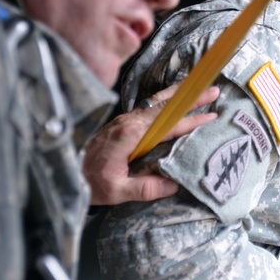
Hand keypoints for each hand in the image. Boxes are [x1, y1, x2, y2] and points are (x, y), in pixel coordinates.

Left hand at [83, 83, 219, 205]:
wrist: (65, 170)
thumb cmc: (89, 182)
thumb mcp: (117, 191)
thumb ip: (145, 188)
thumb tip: (174, 185)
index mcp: (130, 134)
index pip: (168, 125)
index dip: (191, 121)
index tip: (211, 117)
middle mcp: (129, 121)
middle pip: (167, 106)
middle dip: (192, 98)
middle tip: (214, 90)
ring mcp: (125, 119)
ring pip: (158, 102)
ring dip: (180, 95)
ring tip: (200, 89)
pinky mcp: (123, 122)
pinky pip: (150, 107)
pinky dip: (167, 101)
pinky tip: (174, 100)